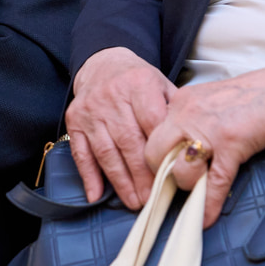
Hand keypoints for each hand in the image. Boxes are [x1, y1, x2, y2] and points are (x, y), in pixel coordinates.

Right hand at [66, 47, 175, 208]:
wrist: (103, 64)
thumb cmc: (138, 81)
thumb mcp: (161, 84)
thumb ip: (174, 111)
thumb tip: (189, 145)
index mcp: (139, 84)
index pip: (152, 122)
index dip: (161, 151)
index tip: (171, 175)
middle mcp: (113, 96)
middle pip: (129, 141)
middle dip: (142, 175)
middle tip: (152, 198)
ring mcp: (91, 110)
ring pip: (106, 151)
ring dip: (120, 181)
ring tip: (134, 201)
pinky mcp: (75, 121)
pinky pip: (81, 152)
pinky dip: (88, 176)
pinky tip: (96, 194)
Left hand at [144, 59, 264, 227]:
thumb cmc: (252, 97)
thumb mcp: (210, 101)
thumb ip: (190, 120)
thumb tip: (178, 151)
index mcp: (181, 101)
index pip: (151, 134)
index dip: (156, 158)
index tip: (161, 171)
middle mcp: (188, 113)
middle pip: (154, 152)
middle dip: (163, 174)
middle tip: (176, 181)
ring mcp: (209, 129)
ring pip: (180, 169)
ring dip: (188, 186)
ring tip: (198, 187)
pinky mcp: (231, 144)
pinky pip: (213, 182)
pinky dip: (208, 204)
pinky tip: (206, 218)